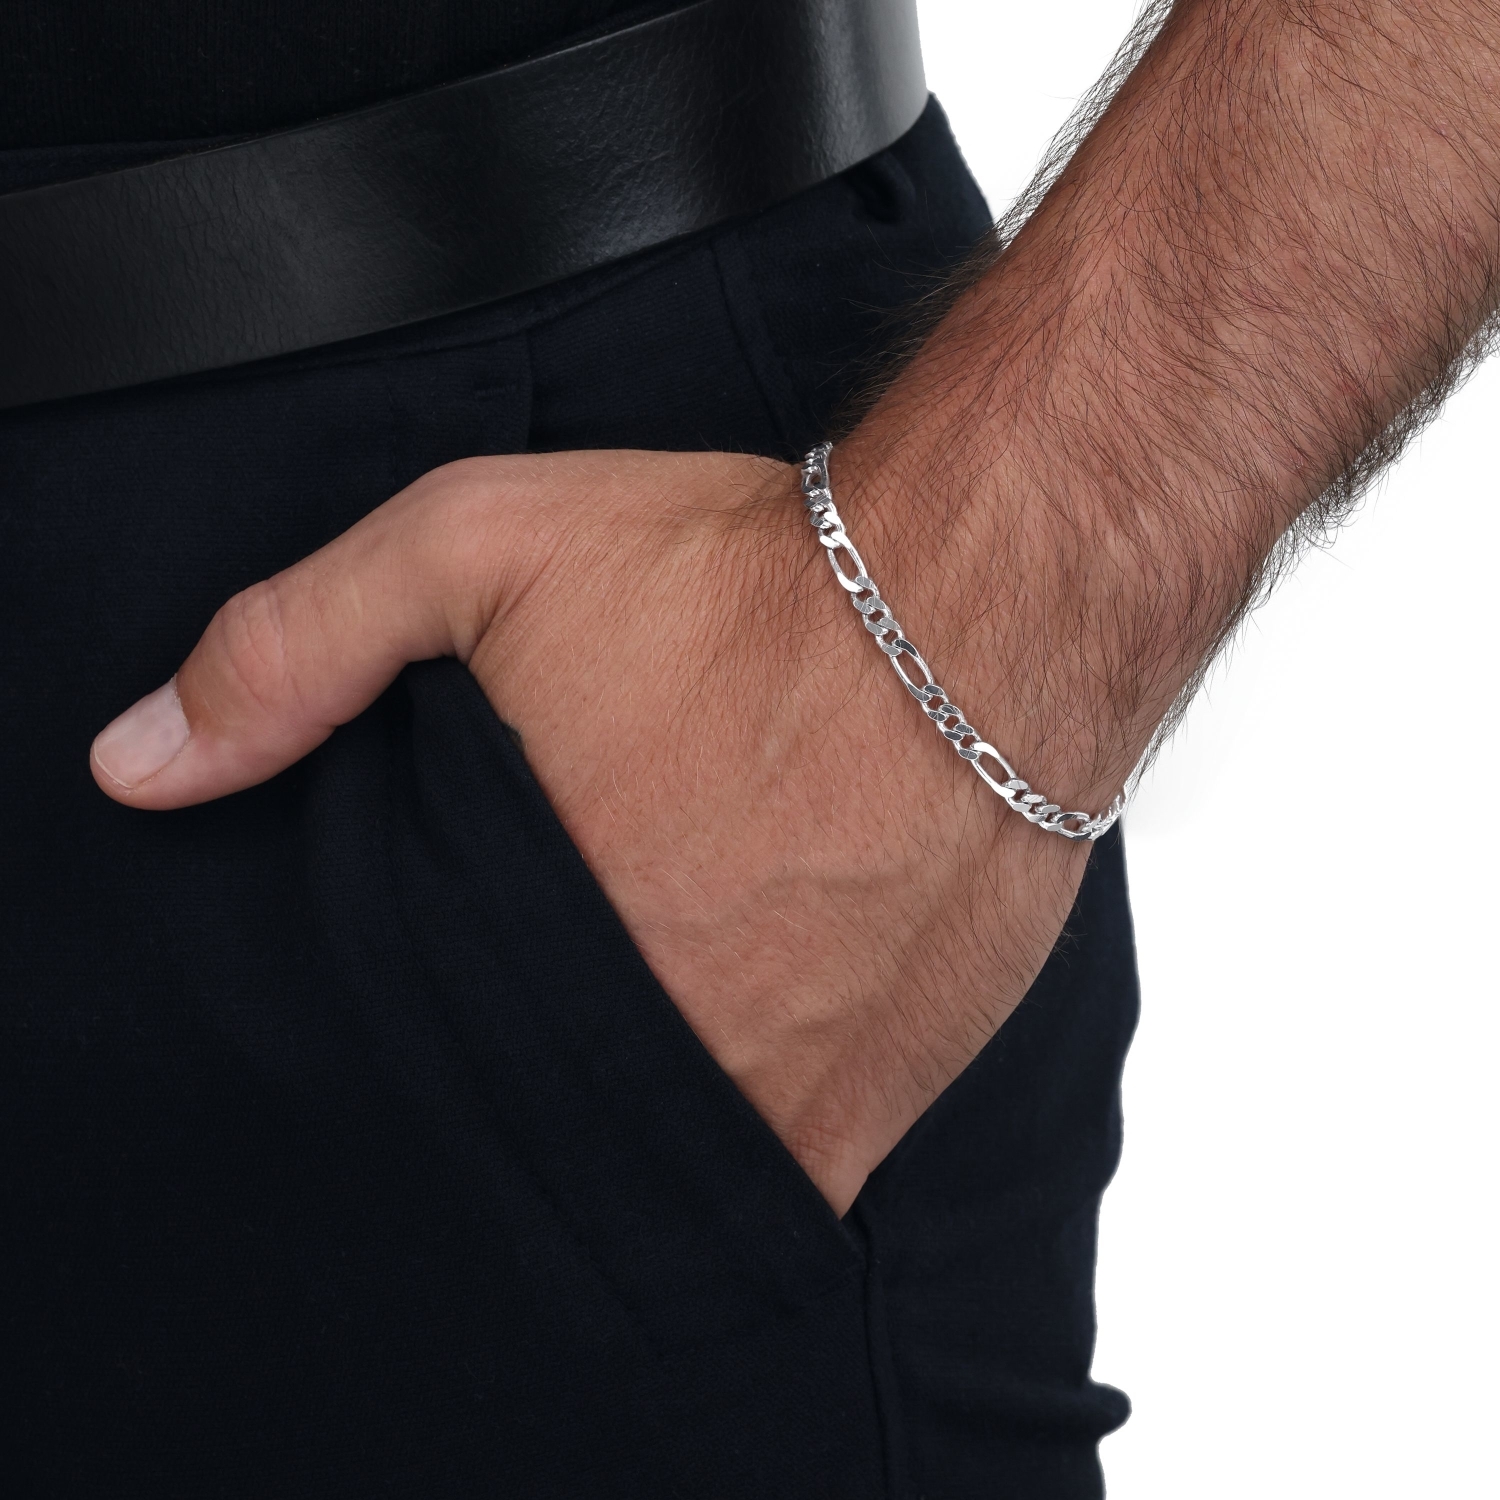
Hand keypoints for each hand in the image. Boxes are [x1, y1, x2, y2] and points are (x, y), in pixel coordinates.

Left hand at [89, 447, 1091, 1212]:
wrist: (980, 608)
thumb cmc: (752, 586)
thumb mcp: (481, 553)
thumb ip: (296, 652)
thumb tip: (146, 763)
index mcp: (544, 942)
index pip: (429, 1051)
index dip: (441, 1007)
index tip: (475, 961)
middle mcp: (666, 1045)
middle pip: (553, 1105)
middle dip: (554, 1038)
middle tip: (603, 939)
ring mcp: (784, 1090)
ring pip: (671, 1141)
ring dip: (665, 1072)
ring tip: (690, 964)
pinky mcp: (888, 1093)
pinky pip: (793, 1142)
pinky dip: (765, 1085)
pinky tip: (768, 989)